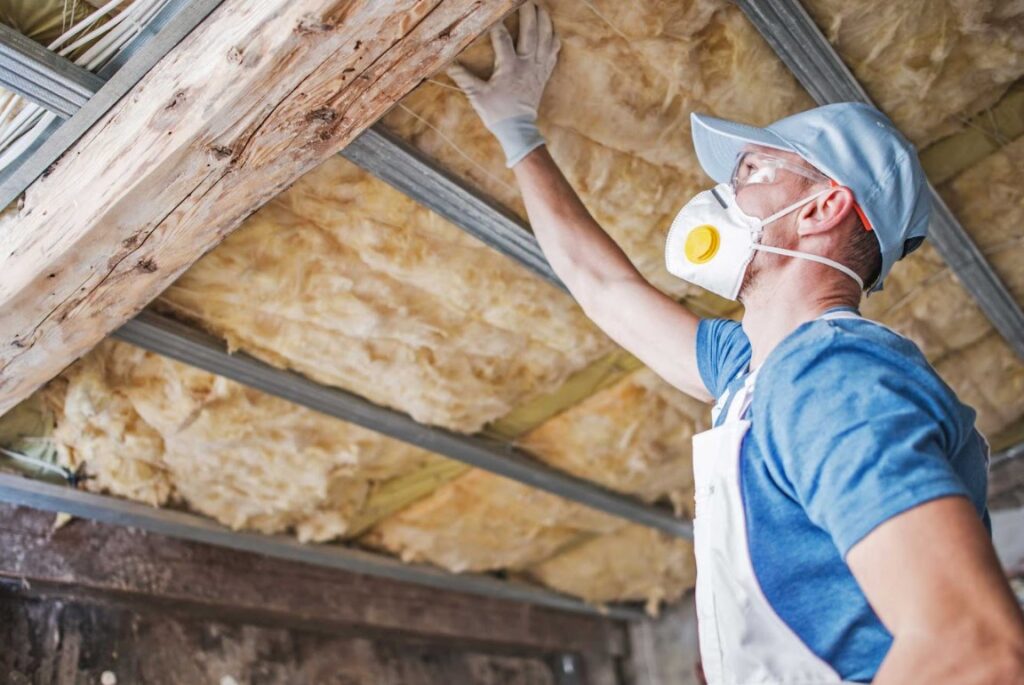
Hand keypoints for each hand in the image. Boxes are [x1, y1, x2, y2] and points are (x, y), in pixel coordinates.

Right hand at [447, 2, 559, 165]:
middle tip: (526, 1)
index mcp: (509, 67)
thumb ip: (464, 78)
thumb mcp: (477, 96)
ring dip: (544, 23)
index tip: (495, 12)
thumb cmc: (497, 113)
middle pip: (530, 33)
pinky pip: (553, 54)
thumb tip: (449, 65)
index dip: (498, 24)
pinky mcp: (544, 75)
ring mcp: (538, 69)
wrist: (518, 130)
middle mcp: (527, 65)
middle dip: (528, 14)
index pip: (503, 39)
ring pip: (546, 40)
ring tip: (541, 9)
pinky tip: (552, 31)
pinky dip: (553, 41)